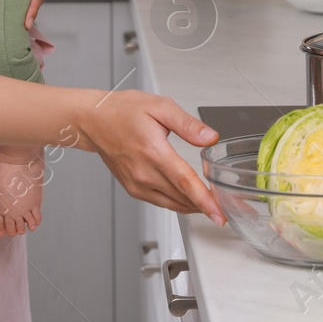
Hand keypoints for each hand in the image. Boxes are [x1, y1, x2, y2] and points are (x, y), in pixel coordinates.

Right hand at [75, 90, 224, 223]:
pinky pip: (161, 202)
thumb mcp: (159, 106)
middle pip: (182, 197)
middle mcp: (144, 172)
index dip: (205, 200)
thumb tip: (210, 137)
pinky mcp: (134, 188)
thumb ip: (187, 124)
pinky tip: (189, 198)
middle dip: (208, 206)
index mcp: (153, 151)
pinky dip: (178, 203)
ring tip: (213, 205)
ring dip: (194, 206)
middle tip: (229, 208)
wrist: (94, 120)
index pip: (184, 182)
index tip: (219, 214)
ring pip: (173, 204)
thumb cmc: (123, 111)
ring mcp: (137, 183)